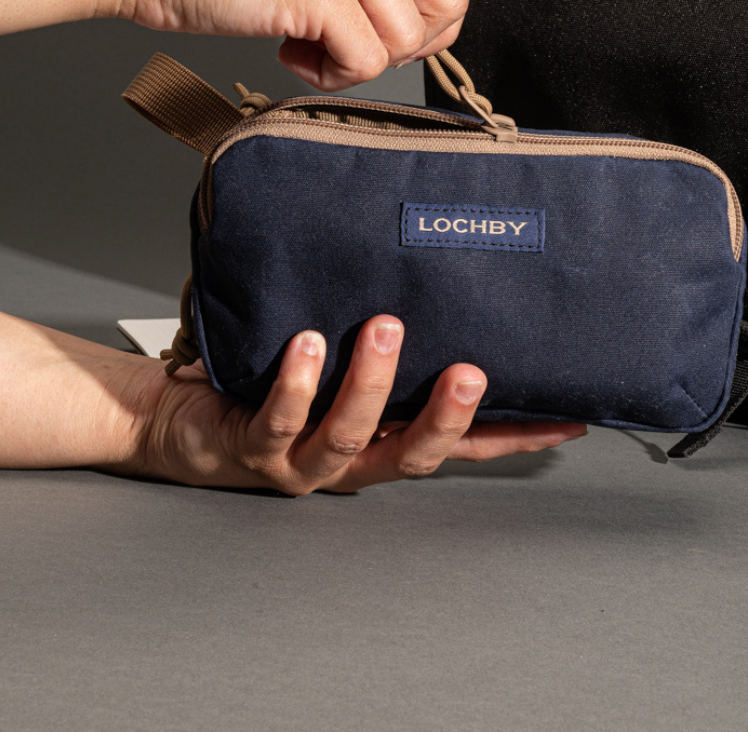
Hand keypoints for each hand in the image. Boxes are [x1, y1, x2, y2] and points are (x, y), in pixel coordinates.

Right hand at [118, 0, 477, 90]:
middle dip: (410, 44)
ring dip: (362, 62)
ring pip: (408, 38)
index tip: (385, 31)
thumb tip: (422, 22)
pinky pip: (365, 61)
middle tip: (354, 44)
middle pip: (449, 3)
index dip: (433, 17)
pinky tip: (290, 52)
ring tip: (311, 47)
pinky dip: (331, 76)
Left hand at [119, 315, 586, 492]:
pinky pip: (277, 420)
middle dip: (446, 416)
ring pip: (345, 435)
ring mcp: (300, 461)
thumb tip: (439, 286)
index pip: (461, 446)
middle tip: (471, 371)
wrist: (181, 419)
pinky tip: (308, 341)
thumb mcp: (345, 368)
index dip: (513, 439)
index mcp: (382, 441)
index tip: (566, 422)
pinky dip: (298, 381)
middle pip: (412, 455)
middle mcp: (350, 460)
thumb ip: (393, 347)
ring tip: (385, 327)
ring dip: (371, 383)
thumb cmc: (272, 386)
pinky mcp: (250, 447)